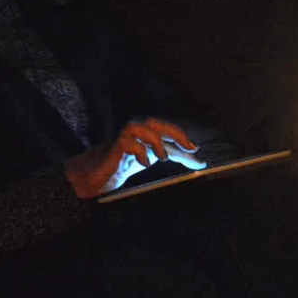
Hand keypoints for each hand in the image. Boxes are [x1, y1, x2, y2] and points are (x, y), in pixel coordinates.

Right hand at [64, 118, 204, 198]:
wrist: (98, 172)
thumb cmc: (125, 163)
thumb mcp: (152, 158)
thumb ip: (173, 155)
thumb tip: (199, 161)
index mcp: (146, 131)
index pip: (167, 131)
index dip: (183, 139)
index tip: (198, 152)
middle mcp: (136, 130)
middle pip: (157, 125)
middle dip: (176, 134)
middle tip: (190, 148)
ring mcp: (125, 136)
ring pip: (144, 129)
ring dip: (157, 142)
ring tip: (162, 158)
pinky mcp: (116, 146)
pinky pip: (129, 143)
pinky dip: (140, 153)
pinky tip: (145, 164)